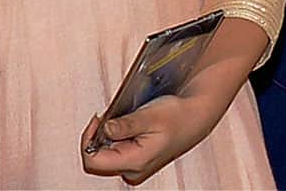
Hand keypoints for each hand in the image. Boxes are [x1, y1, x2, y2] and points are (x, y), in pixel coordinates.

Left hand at [81, 95, 217, 185]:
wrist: (197, 117)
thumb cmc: (178, 115)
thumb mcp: (151, 115)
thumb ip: (125, 124)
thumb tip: (103, 127)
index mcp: (135, 161)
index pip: (93, 160)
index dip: (89, 138)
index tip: (98, 119)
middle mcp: (133, 169)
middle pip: (99, 157)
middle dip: (100, 135)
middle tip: (110, 115)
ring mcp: (135, 166)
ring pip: (108, 153)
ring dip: (110, 134)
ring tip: (124, 118)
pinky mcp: (138, 159)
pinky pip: (118, 150)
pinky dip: (118, 135)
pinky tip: (130, 124)